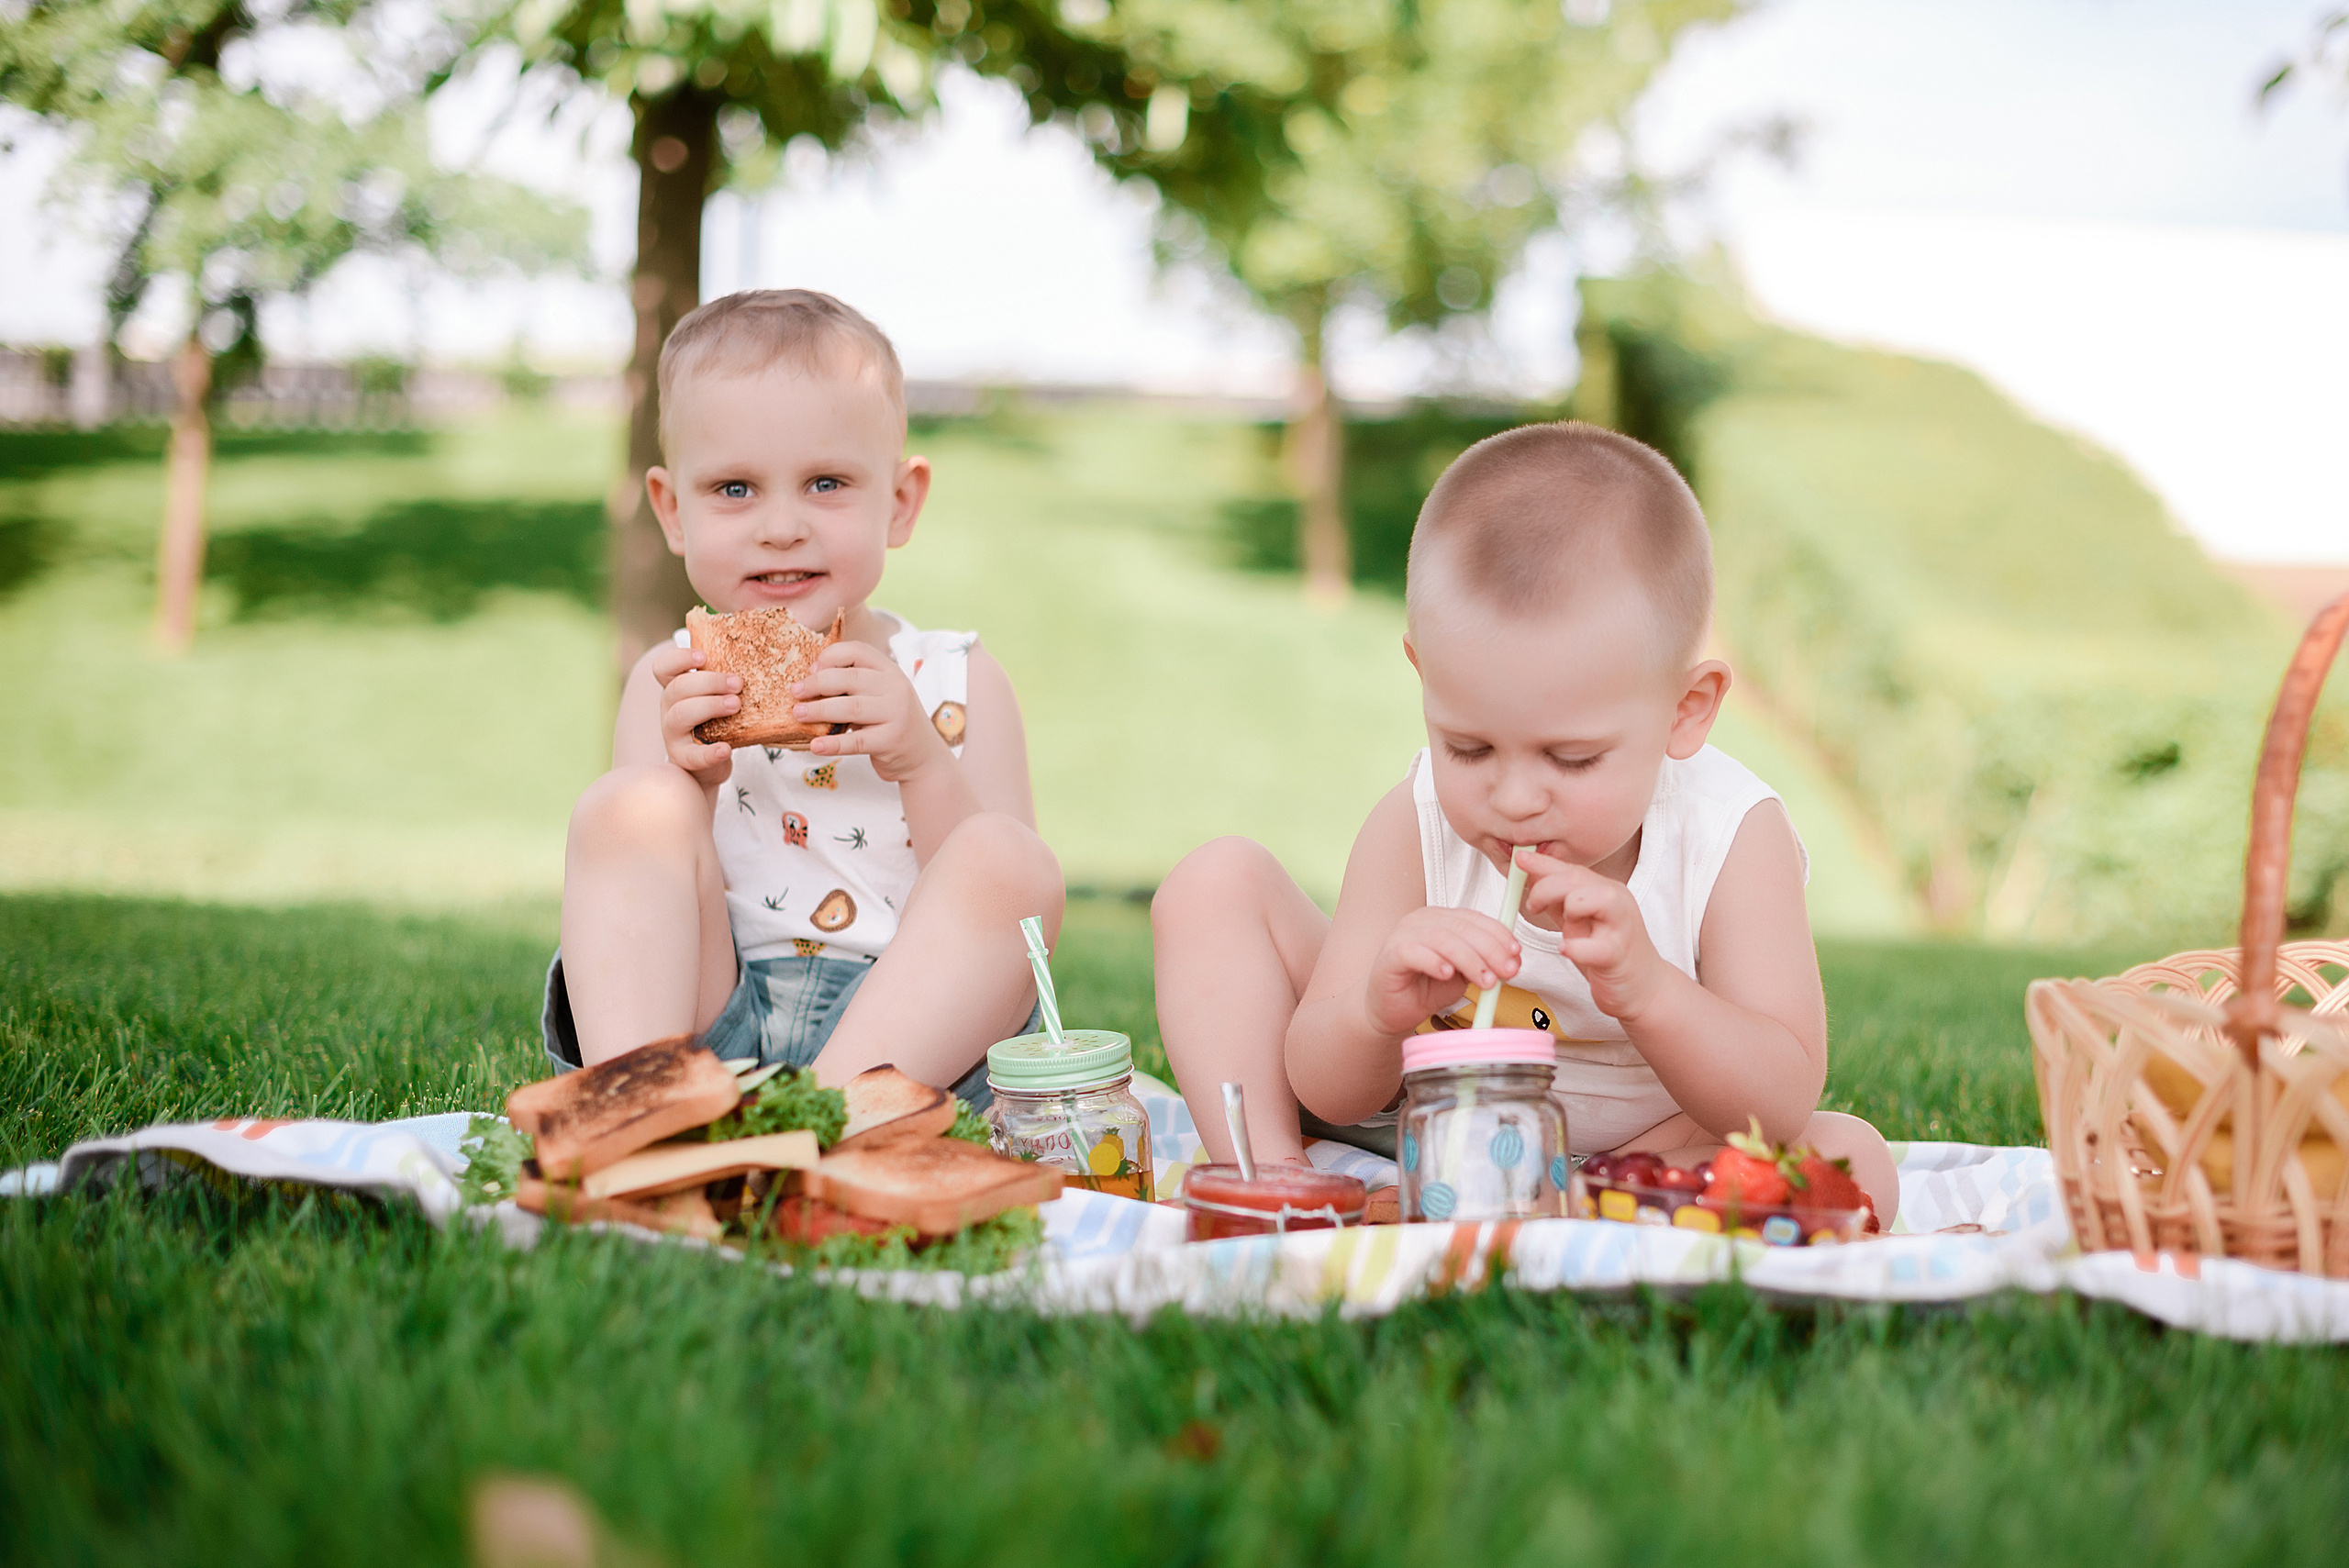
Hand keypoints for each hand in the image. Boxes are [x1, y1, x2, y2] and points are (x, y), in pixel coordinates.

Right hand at [649, 642, 737, 788]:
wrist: (710, 762)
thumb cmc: (715, 721)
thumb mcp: (715, 697)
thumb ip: (724, 681)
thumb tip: (759, 661)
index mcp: (675, 688)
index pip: (664, 667)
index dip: (679, 658)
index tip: (704, 656)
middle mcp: (669, 708)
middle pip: (678, 687)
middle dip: (709, 681)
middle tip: (737, 683)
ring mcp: (672, 733)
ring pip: (681, 714)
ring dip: (710, 706)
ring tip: (736, 705)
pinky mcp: (683, 757)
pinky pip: (693, 755)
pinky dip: (710, 752)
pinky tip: (726, 748)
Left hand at [791, 642, 950, 782]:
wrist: (923, 757)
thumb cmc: (890, 723)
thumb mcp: (879, 695)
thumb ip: (854, 685)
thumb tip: (808, 680)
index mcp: (890, 670)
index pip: (857, 651)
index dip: (829, 657)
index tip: (811, 671)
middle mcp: (896, 688)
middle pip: (850, 677)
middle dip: (816, 683)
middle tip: (795, 692)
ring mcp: (896, 714)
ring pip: (851, 707)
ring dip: (819, 710)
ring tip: (798, 714)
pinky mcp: (892, 741)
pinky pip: (856, 741)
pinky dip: (833, 744)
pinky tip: (815, 746)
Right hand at [1362, 906, 1521, 1038]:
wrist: (1390, 1010)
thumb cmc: (1423, 988)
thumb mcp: (1462, 975)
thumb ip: (1482, 964)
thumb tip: (1511, 961)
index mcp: (1441, 919)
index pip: (1474, 918)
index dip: (1499, 934)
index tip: (1516, 954)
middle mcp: (1422, 921)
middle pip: (1462, 927)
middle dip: (1490, 950)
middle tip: (1507, 971)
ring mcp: (1403, 934)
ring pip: (1443, 938)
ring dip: (1470, 960)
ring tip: (1486, 981)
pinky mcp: (1390, 954)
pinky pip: (1414, 952)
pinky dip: (1434, 962)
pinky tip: (1447, 974)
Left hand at [1517, 848, 1666, 1022]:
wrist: (1645, 986)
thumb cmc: (1608, 950)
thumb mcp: (1580, 919)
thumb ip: (1558, 899)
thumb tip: (1530, 877)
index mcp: (1605, 890)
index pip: (1571, 869)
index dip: (1543, 862)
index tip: (1520, 858)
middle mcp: (1616, 902)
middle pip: (1575, 879)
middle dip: (1545, 888)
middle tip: (1533, 906)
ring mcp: (1620, 927)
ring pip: (1589, 899)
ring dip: (1568, 909)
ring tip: (1565, 928)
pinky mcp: (1619, 955)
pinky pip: (1594, 946)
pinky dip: (1575, 947)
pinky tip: (1566, 949)